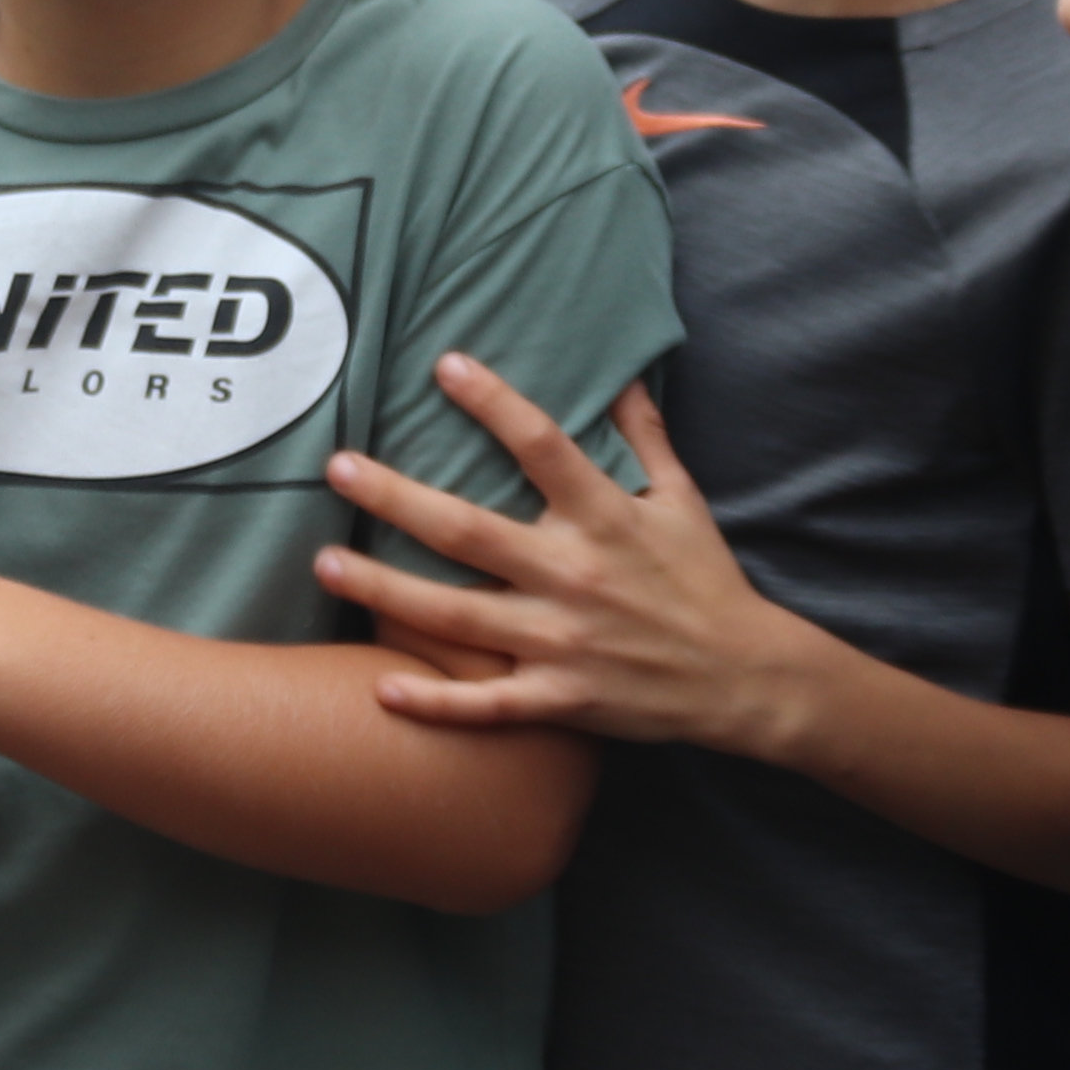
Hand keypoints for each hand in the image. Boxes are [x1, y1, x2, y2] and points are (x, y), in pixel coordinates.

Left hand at [319, 367, 781, 742]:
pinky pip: (487, 704)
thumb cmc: (706, 581)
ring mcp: (562, 642)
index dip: (494, 402)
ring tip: (324, 564)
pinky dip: (437, 702)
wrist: (745, 678)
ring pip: (456, 616)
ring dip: (384, 591)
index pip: (542, 445)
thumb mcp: (682, 499)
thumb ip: (644, 436)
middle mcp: (574, 575)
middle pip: (467, 531)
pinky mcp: (561, 698)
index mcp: (605, 518)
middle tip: (336, 466)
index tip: (445, 364)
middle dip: (395, 498)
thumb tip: (622, 371)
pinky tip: (380, 689)